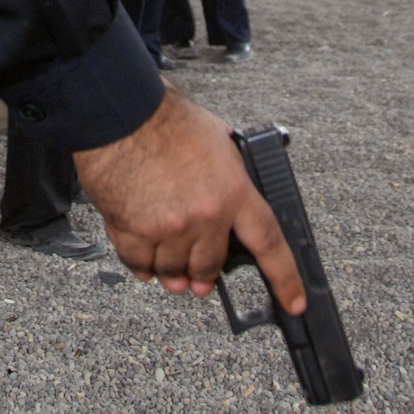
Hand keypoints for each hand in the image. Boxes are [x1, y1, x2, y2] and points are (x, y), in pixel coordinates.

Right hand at [73, 86, 305, 312]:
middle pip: (212, 267)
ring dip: (173, 273)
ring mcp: (170, 228)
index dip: (285, 279)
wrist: (120, 111)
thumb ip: (229, 167)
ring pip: (175, 272)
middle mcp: (205, 216)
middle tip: (201, 278)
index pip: (269, 243)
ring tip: (169, 269)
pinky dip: (142, 266)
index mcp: (233, 191)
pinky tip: (144, 259)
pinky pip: (140, 266)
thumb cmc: (163, 116)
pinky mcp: (135, 232)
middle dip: (206, 276)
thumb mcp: (215, 136)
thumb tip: (234, 178)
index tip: (293, 302)